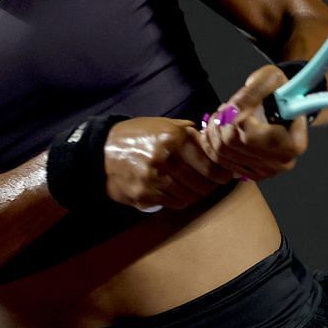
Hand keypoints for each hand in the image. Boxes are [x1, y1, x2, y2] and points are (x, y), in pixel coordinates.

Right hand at [104, 117, 234, 209]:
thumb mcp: (164, 124)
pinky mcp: (145, 196)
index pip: (210, 166)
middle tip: (211, 183)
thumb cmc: (137, 135)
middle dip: (210, 186)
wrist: (101, 151)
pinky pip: (174, 204)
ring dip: (195, 194)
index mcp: (175, 139)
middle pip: (203, 185)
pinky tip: (176, 191)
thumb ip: (189, 133)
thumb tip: (212, 143)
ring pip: (190, 197)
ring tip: (193, 187)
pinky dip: (179, 200)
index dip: (222, 174)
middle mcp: (167, 160)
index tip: (226, 176)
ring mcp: (155, 181)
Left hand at [199, 64, 308, 180]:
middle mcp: (281, 162)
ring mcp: (265, 170)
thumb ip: (254, 91)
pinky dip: (210, 142)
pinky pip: (220, 160)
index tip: (235, 104)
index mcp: (293, 143)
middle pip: (233, 143)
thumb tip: (234, 111)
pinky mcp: (250, 172)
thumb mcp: (271, 79)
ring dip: (214, 129)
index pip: (251, 136)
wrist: (282, 106)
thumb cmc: (279, 92)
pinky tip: (214, 128)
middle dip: (222, 120)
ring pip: (222, 151)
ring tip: (222, 115)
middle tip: (226, 107)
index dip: (236, 118)